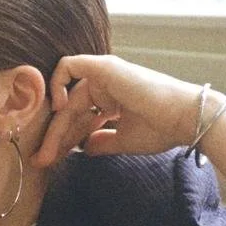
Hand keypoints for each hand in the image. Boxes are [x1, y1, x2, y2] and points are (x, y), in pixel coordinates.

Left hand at [32, 54, 203, 168]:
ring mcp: (103, 74)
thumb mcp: (124, 141)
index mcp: (111, 100)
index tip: (50, 160)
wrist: (183, 119)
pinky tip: (59, 109)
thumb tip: (84, 148)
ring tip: (48, 150)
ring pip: (66, 97)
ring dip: (55, 125)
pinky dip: (57, 83)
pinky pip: (69, 66)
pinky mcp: (104, 67)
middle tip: (42, 160)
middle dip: (54, 137)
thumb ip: (102, 142)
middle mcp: (105, 85)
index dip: (62, 139)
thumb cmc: (161, 129)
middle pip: (68, 111)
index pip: (77, 119)